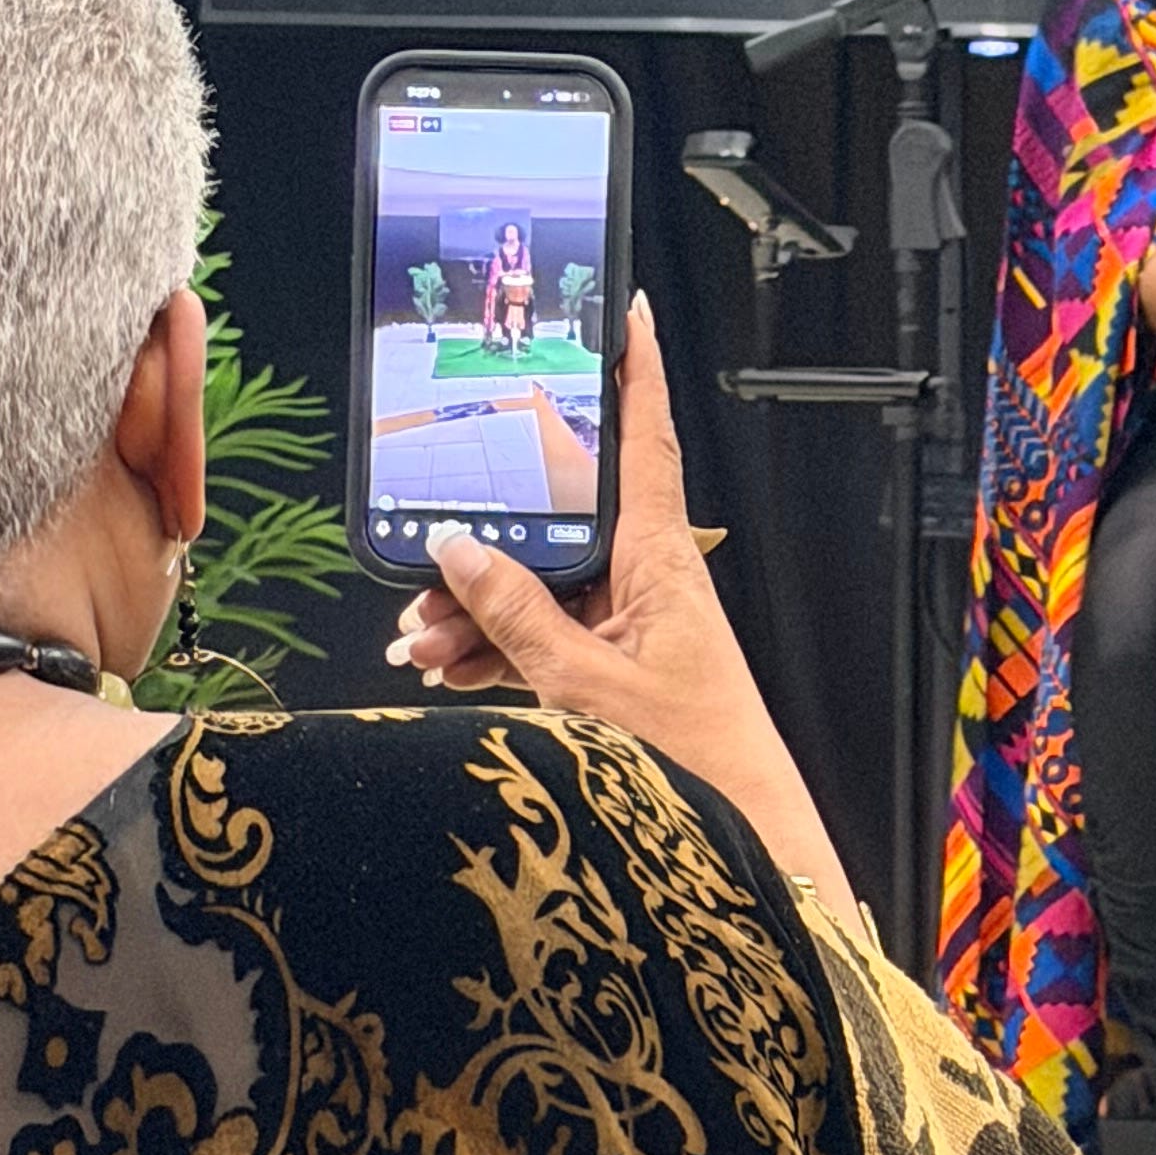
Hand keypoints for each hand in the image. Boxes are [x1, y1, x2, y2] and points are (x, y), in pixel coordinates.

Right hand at [386, 292, 849, 894]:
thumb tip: (456, 547)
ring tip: (413, 646)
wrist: (742, 844)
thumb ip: (514, 615)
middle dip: (482, 542)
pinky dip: (494, 649)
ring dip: (473, 612)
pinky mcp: (618, 669)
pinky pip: (544, 636)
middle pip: (557, 523)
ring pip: (538, 587)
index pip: (644, 441)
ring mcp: (632, 624)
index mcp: (661, 560)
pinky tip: (443, 669)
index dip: (633, 373)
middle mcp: (650, 579)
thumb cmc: (692, 762)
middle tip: (417, 563)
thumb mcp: (583, 686)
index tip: (624, 309)